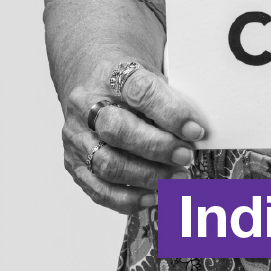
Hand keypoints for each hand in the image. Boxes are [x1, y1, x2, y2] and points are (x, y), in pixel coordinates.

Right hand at [62, 64, 206, 213]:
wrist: (90, 78)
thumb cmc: (125, 80)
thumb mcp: (150, 71)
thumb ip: (170, 98)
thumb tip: (194, 132)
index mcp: (108, 74)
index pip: (139, 91)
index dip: (170, 113)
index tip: (195, 130)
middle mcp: (86, 105)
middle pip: (117, 130)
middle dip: (157, 148)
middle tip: (185, 156)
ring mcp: (77, 136)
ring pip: (108, 164)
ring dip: (147, 177)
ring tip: (176, 178)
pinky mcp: (75, 163)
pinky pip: (99, 189)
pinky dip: (129, 198)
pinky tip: (154, 195)